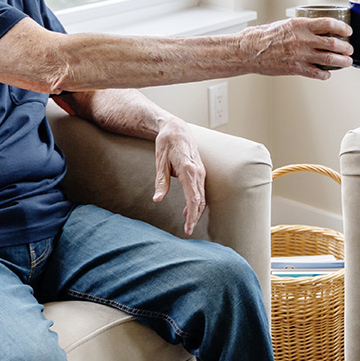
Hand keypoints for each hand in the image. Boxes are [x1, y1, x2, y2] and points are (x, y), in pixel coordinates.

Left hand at [154, 117, 206, 234]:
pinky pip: (200, 190)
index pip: (193, 198)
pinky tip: (189, 209)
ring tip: (187, 223)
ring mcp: (201, 171)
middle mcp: (198, 172)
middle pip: (200, 200)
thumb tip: (157, 199)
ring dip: (196, 211)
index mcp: (188, 170)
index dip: (192, 216)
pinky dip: (196, 201)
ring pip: (202, 196)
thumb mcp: (160, 162)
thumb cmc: (167, 144)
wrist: (177, 129)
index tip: (188, 228)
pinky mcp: (200, 171)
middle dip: (195, 217)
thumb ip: (160, 182)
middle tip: (188, 231)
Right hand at [242, 17, 352, 78]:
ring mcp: (301, 55)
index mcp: (301, 25)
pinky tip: (327, 74)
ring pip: (330, 59)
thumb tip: (315, 28)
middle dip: (346, 47)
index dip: (342, 28)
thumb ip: (301, 27)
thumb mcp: (285, 24)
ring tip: (347, 62)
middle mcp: (303, 39)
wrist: (249, 50)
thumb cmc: (263, 36)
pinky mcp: (296, 68)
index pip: (329, 24)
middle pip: (334, 43)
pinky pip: (317, 73)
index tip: (347, 31)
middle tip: (349, 49)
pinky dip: (325, 74)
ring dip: (342, 61)